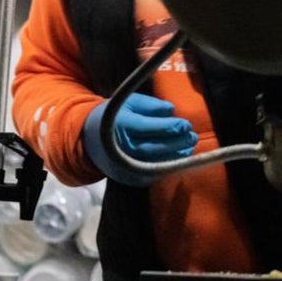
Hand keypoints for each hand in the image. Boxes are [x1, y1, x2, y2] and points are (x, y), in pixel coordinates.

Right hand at [82, 93, 197, 184]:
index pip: (146, 128)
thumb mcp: (130, 102)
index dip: (169, 127)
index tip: (185, 124)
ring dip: (176, 156)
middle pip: (152, 148)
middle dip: (176, 143)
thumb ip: (151, 105)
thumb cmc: (116, 115)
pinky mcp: (128, 178)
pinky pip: (151, 174)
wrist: (90, 139)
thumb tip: (172, 110)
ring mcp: (122, 166)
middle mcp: (119, 149)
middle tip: (192, 136)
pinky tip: (180, 157)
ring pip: (153, 163)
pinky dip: (168, 166)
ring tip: (190, 145)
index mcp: (119, 126)